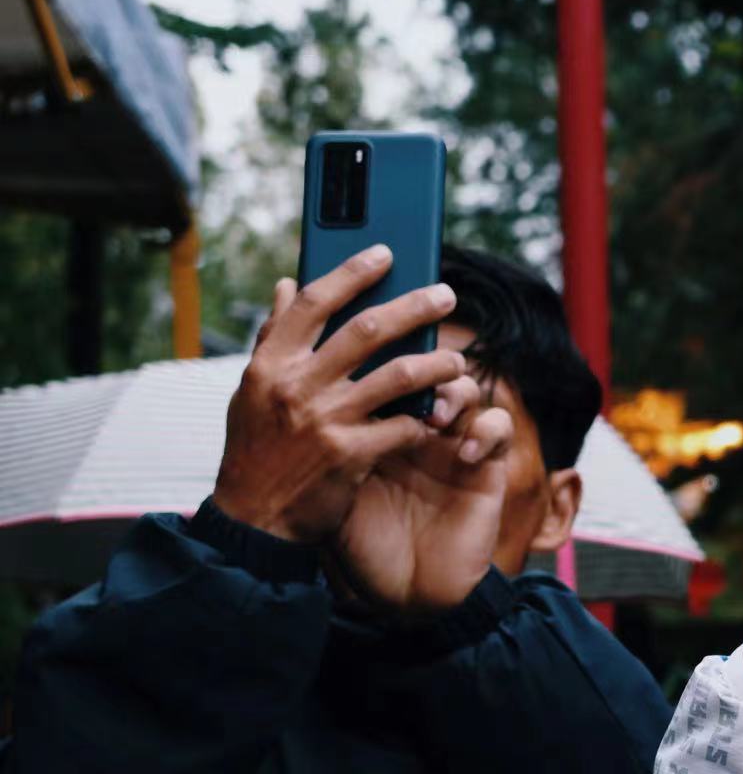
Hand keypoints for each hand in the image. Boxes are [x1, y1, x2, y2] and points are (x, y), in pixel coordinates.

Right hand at [212, 246, 466, 543]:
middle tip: (446, 294)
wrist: (254, 520)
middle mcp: (297, 385)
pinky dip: (423, 419)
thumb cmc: (256, 451)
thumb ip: (275, 339)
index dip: (352, 273)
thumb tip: (289, 285)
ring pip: (397, 375)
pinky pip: (403, 426)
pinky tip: (436, 417)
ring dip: (436, 364)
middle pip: (367, 330)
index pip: (316, 303)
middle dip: (414, 307)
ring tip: (458, 360)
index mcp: (271, 363)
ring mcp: (325, 419)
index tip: (385, 253)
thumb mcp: (253, 390)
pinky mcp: (351, 455)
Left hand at [327, 373, 517, 617]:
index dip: (378, 354)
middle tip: (405, 374)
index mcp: (376, 428)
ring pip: (465, 388)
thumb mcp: (329, 488)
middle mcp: (415, 430)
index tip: (362, 356)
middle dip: (420, 361)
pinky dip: (486, 430)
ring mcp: (452, 446)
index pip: (380, 372)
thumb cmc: (360, 546)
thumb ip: (323, 441)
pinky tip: (463, 453)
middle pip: (424, 368)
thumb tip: (295, 393)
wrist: (400, 593)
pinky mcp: (487, 467)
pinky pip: (498, 428)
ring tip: (435, 416)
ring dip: (454, 393)